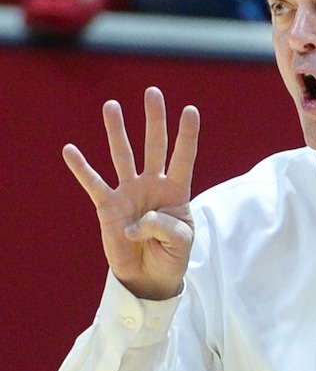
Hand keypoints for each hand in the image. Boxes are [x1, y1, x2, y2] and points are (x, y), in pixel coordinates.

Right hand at [62, 86, 199, 299]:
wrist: (149, 277)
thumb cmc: (171, 256)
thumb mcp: (181, 243)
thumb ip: (166, 228)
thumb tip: (140, 220)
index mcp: (176, 191)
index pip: (182, 158)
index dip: (187, 136)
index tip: (190, 110)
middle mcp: (152, 185)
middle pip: (154, 146)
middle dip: (154, 120)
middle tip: (153, 92)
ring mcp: (129, 192)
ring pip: (122, 156)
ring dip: (117, 131)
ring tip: (112, 106)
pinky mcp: (108, 206)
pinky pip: (94, 183)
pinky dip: (82, 168)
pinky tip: (70, 150)